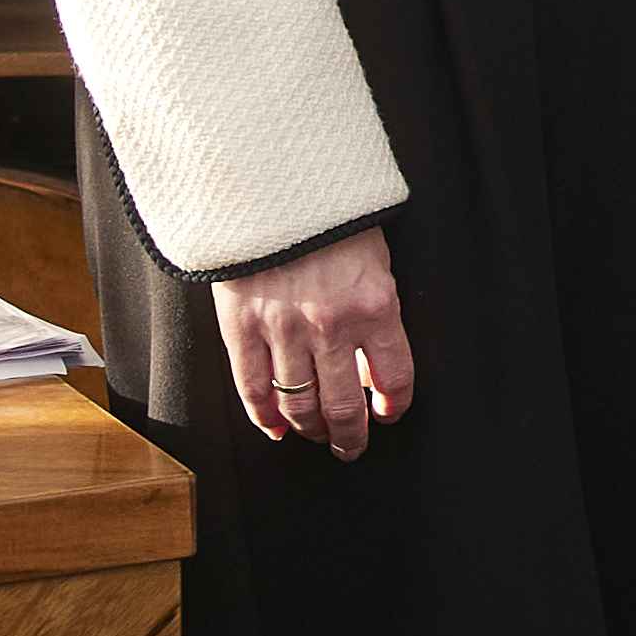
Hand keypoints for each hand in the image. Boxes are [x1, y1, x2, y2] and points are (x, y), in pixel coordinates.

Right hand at [210, 229, 411, 458]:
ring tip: (318, 438)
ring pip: (298, 403)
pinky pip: (252, 387)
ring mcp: (282, 330)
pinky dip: (264, 416)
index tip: (389, 414)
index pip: (394, 376)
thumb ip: (376, 314)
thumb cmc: (333, 222)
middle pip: (343, 404)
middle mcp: (331, 326)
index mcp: (376, 306)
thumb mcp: (377, 261)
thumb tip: (369, 369)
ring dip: (310, 430)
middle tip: (352, 447)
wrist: (276, 189)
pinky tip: (275, 428)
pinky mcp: (241, 328)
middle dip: (351, 434)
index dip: (394, 405)